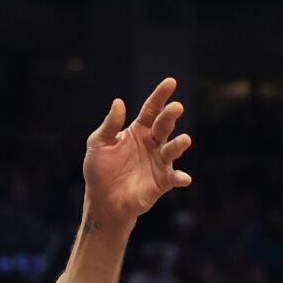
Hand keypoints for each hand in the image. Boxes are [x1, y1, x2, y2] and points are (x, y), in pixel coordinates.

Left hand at [83, 78, 192, 221]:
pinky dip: (180, 178)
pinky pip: (174, 178)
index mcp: (138, 131)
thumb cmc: (100, 170)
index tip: (171, 82)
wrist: (102, 201)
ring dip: (179, 145)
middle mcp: (152, 143)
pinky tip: (184, 178)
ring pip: (172, 149)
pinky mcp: (162, 181)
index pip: (151, 109)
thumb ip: (110, 124)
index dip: (160, 96)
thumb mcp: (98, 143)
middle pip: (163, 125)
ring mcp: (159, 161)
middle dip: (170, 116)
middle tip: (176, 107)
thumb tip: (118, 102)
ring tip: (184, 140)